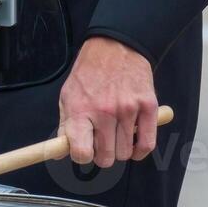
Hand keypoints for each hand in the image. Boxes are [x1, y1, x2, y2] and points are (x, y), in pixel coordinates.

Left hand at [58, 37, 158, 167]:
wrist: (115, 47)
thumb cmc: (88, 76)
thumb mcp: (67, 97)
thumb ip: (64, 127)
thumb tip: (59, 154)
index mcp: (80, 111)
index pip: (82, 153)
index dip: (82, 156)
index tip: (84, 150)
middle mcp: (104, 112)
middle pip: (106, 158)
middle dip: (102, 156)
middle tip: (101, 144)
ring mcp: (128, 110)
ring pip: (125, 153)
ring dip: (120, 150)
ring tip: (116, 136)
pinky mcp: (148, 107)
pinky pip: (147, 145)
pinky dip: (140, 151)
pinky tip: (134, 145)